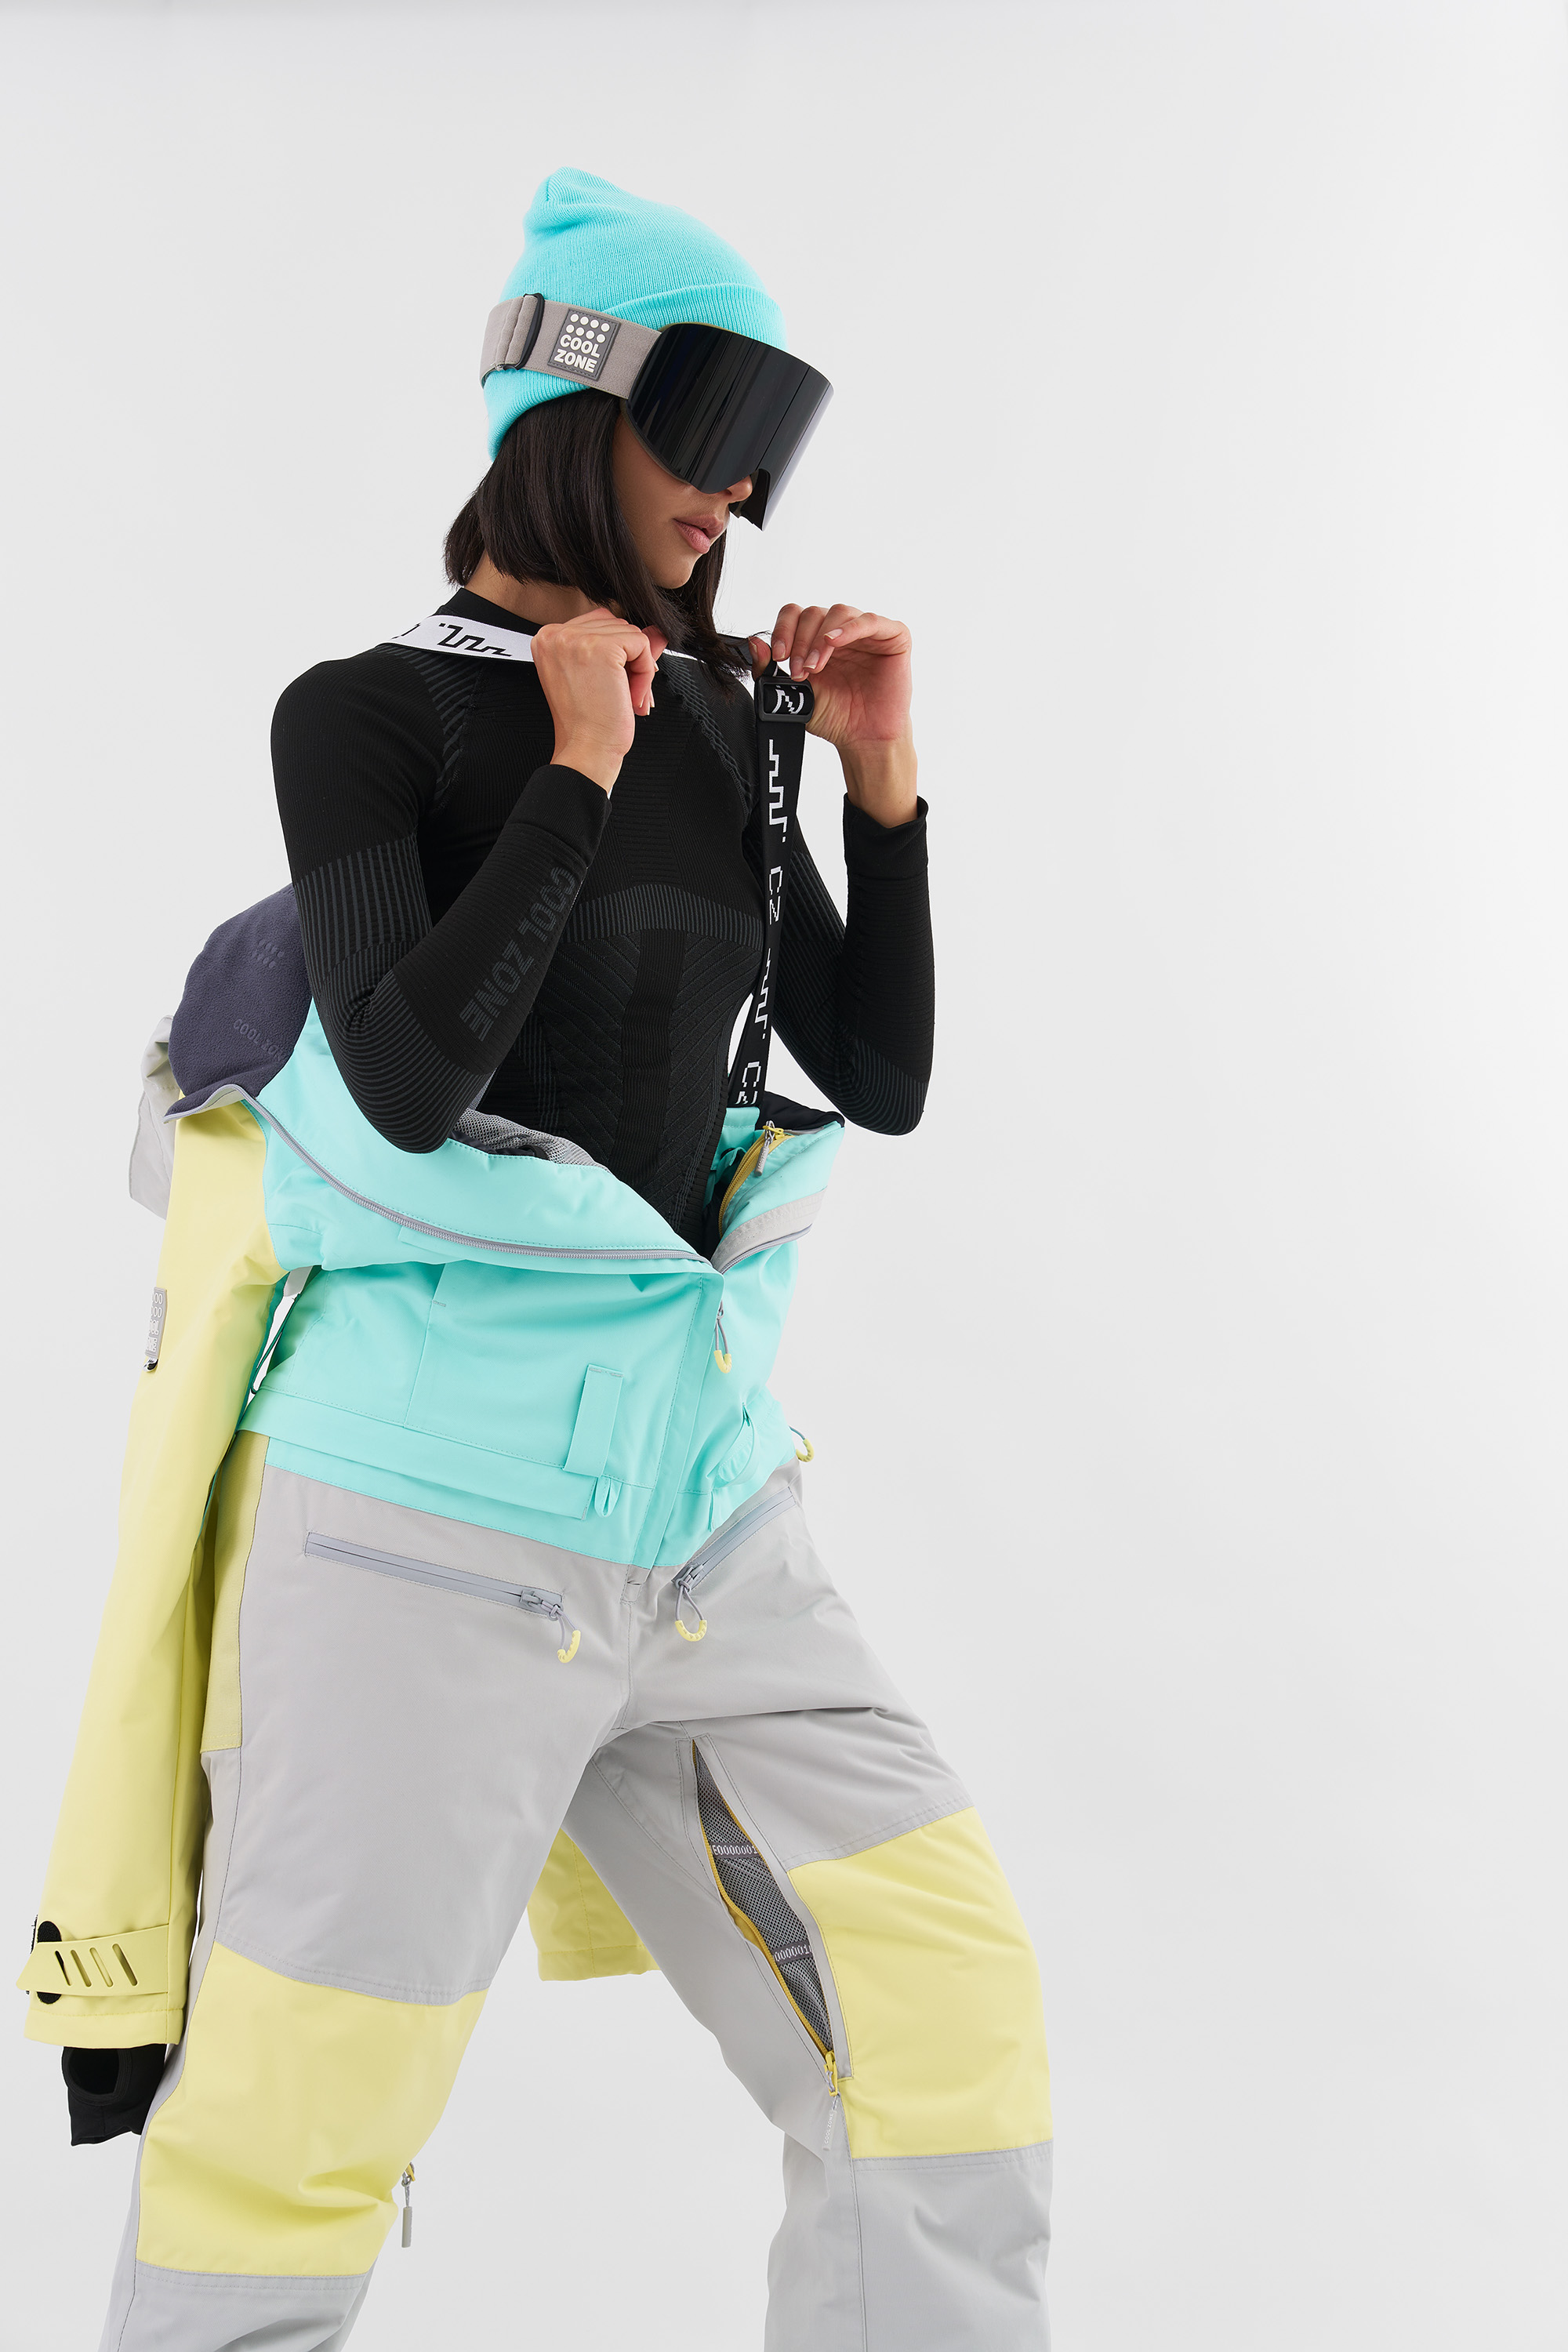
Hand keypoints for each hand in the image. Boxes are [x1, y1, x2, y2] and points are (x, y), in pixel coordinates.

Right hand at [532, 607, 667, 792]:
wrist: (586, 750)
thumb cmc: (588, 722)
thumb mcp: (596, 674)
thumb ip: (619, 646)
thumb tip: (656, 630)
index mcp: (547, 639)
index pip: (598, 623)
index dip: (615, 654)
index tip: (609, 684)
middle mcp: (555, 634)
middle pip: (615, 624)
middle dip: (627, 659)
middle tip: (618, 693)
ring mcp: (575, 638)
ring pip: (631, 633)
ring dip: (637, 668)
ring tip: (622, 696)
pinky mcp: (602, 648)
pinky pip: (642, 645)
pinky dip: (645, 672)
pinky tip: (630, 695)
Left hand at [749, 604, 917, 827]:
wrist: (864, 740)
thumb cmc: (836, 717)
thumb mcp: (794, 694)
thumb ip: (771, 669)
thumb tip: (753, 643)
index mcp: (816, 640)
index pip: (795, 615)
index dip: (783, 629)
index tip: (779, 656)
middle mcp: (840, 632)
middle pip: (813, 613)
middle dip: (801, 641)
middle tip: (799, 671)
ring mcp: (866, 633)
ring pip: (838, 611)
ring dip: (821, 638)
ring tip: (816, 667)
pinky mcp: (893, 637)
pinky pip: (870, 620)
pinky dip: (850, 628)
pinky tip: (835, 642)